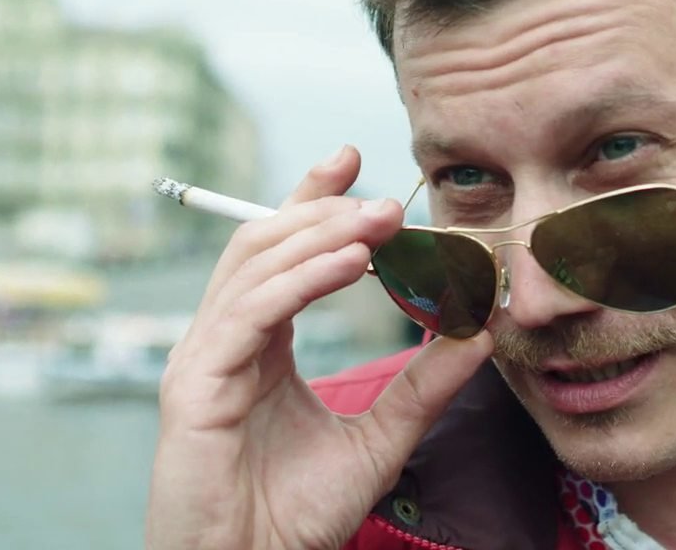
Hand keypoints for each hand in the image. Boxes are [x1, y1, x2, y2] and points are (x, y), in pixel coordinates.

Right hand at [145, 146, 493, 549]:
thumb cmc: (294, 515)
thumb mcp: (379, 437)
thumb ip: (425, 385)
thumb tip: (481, 330)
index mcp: (257, 344)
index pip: (281, 251)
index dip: (312, 200)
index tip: (354, 160)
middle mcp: (224, 340)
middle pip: (266, 244)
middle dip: (326, 210)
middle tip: (390, 198)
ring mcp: (203, 358)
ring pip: (255, 265)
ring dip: (321, 234)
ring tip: (381, 220)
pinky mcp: (194, 386)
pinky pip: (249, 313)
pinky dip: (300, 281)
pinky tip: (350, 266)